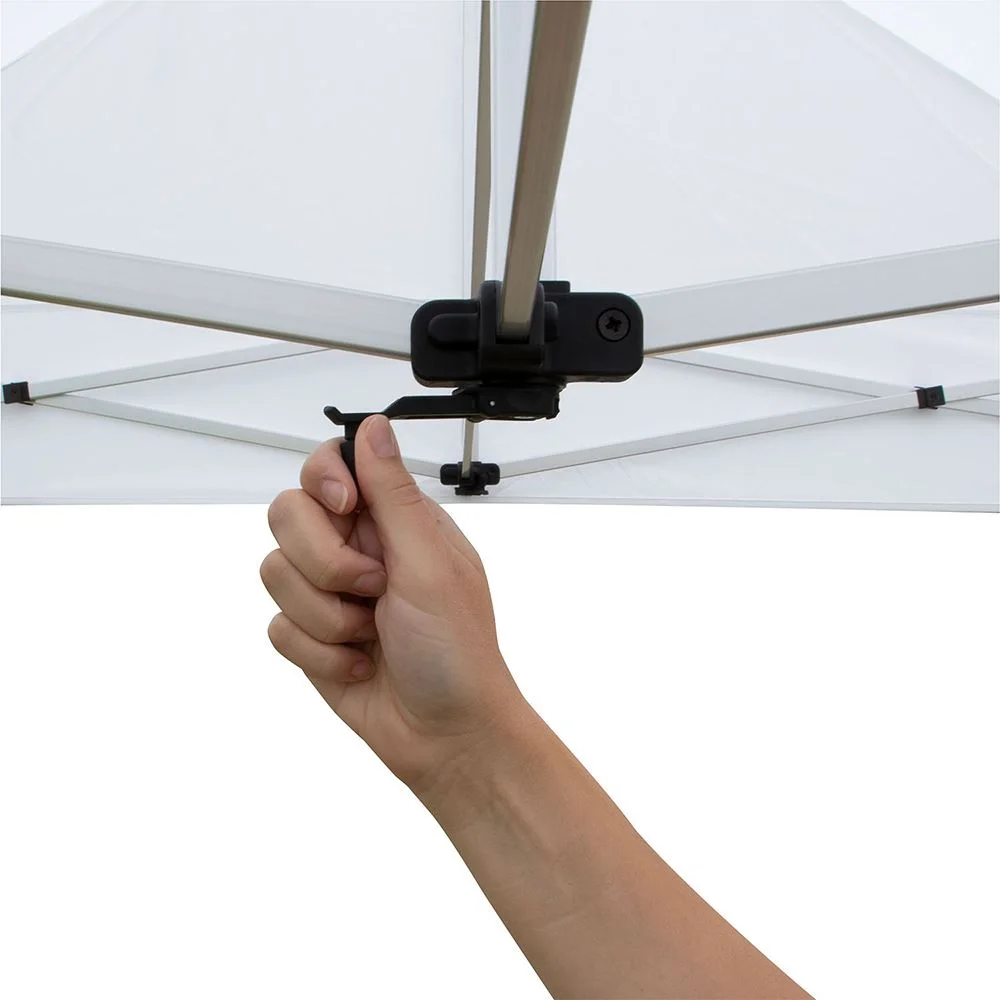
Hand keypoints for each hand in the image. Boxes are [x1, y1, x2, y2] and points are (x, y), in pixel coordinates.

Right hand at [260, 414, 525, 794]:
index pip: (330, 466)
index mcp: (394, 521)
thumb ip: (393, 494)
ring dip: (326, 616)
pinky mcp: (312, 636)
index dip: (324, 480)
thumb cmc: (457, 653)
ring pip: (276, 573)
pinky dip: (319, 653)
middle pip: (288, 515)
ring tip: (371, 634)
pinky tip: (360, 664)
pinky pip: (277, 627)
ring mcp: (331, 593)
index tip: (341, 507)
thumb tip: (375, 427)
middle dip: (325, 562)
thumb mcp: (430, 564)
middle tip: (373, 589)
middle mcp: (359, 549)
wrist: (447, 736)